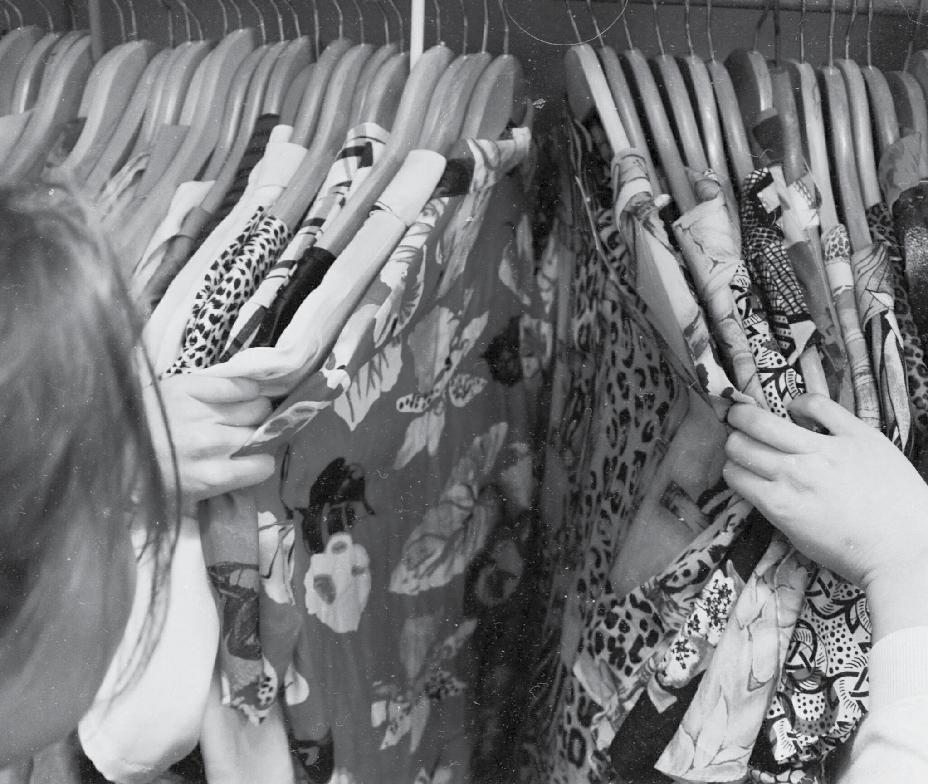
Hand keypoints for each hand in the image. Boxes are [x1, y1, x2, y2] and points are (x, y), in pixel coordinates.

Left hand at [145, 375, 274, 504]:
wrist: (106, 442)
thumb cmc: (144, 475)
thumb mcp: (180, 500)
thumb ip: (215, 496)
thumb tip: (245, 483)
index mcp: (211, 476)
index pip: (264, 466)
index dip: (260, 462)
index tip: (253, 459)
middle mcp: (212, 443)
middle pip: (262, 434)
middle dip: (257, 436)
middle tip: (245, 436)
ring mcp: (203, 412)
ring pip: (257, 407)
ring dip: (254, 412)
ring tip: (241, 414)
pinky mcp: (192, 386)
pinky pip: (237, 385)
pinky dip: (245, 389)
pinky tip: (241, 394)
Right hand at [722, 394, 927, 593]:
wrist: (908, 551)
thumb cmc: (855, 554)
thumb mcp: (801, 539)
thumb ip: (777, 509)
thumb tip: (762, 488)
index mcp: (778, 503)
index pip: (734, 473)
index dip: (732, 468)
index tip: (738, 466)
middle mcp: (793, 473)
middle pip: (741, 445)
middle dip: (733, 441)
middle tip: (736, 437)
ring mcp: (824, 451)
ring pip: (765, 422)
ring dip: (746, 416)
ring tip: (744, 413)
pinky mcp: (855, 435)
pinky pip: (818, 405)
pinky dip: (801, 404)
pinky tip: (797, 409)